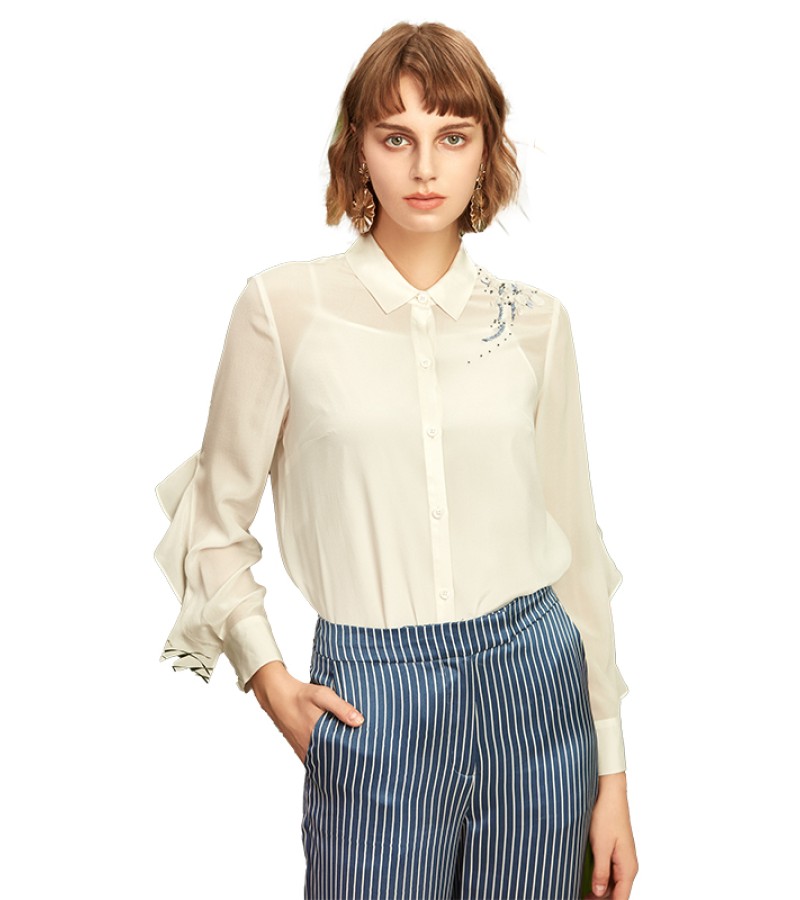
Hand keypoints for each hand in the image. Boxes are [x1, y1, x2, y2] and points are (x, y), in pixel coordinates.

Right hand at [247, 660, 364, 762]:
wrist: (278, 697)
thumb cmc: (301, 695)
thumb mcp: (323, 695)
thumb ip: (341, 708)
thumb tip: (360, 722)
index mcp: (318, 734)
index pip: (341, 751)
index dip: (354, 754)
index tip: (367, 754)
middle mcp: (310, 747)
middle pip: (333, 759)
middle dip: (347, 760)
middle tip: (363, 760)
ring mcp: (304, 750)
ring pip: (324, 762)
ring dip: (336, 761)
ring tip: (352, 760)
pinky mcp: (300, 750)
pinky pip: (315, 761)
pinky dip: (325, 760)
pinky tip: (334, 755)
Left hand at [584, 772, 637, 898]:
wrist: (609, 793)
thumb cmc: (607, 815)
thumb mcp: (601, 846)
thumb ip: (601, 872)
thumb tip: (599, 893)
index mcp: (628, 868)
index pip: (621, 899)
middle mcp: (627, 866)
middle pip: (615, 893)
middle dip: (599, 899)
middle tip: (578, 897)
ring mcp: (621, 858)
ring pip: (611, 883)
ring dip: (597, 890)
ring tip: (578, 891)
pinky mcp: (614, 851)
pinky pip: (608, 871)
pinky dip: (598, 878)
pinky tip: (585, 879)